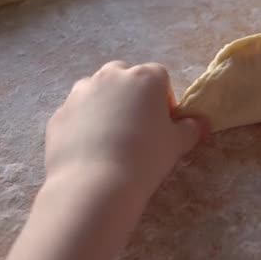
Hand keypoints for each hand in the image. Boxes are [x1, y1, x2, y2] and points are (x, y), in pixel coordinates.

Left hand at [45, 61, 204, 196]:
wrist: (94, 183)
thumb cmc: (144, 158)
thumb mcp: (176, 145)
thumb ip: (190, 129)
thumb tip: (200, 123)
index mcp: (144, 78)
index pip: (160, 77)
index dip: (163, 99)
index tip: (162, 123)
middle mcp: (110, 76)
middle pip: (124, 76)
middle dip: (130, 95)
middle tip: (135, 126)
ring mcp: (80, 92)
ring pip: (96, 91)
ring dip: (104, 106)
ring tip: (109, 138)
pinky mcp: (59, 113)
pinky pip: (76, 114)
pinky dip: (82, 124)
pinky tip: (89, 150)